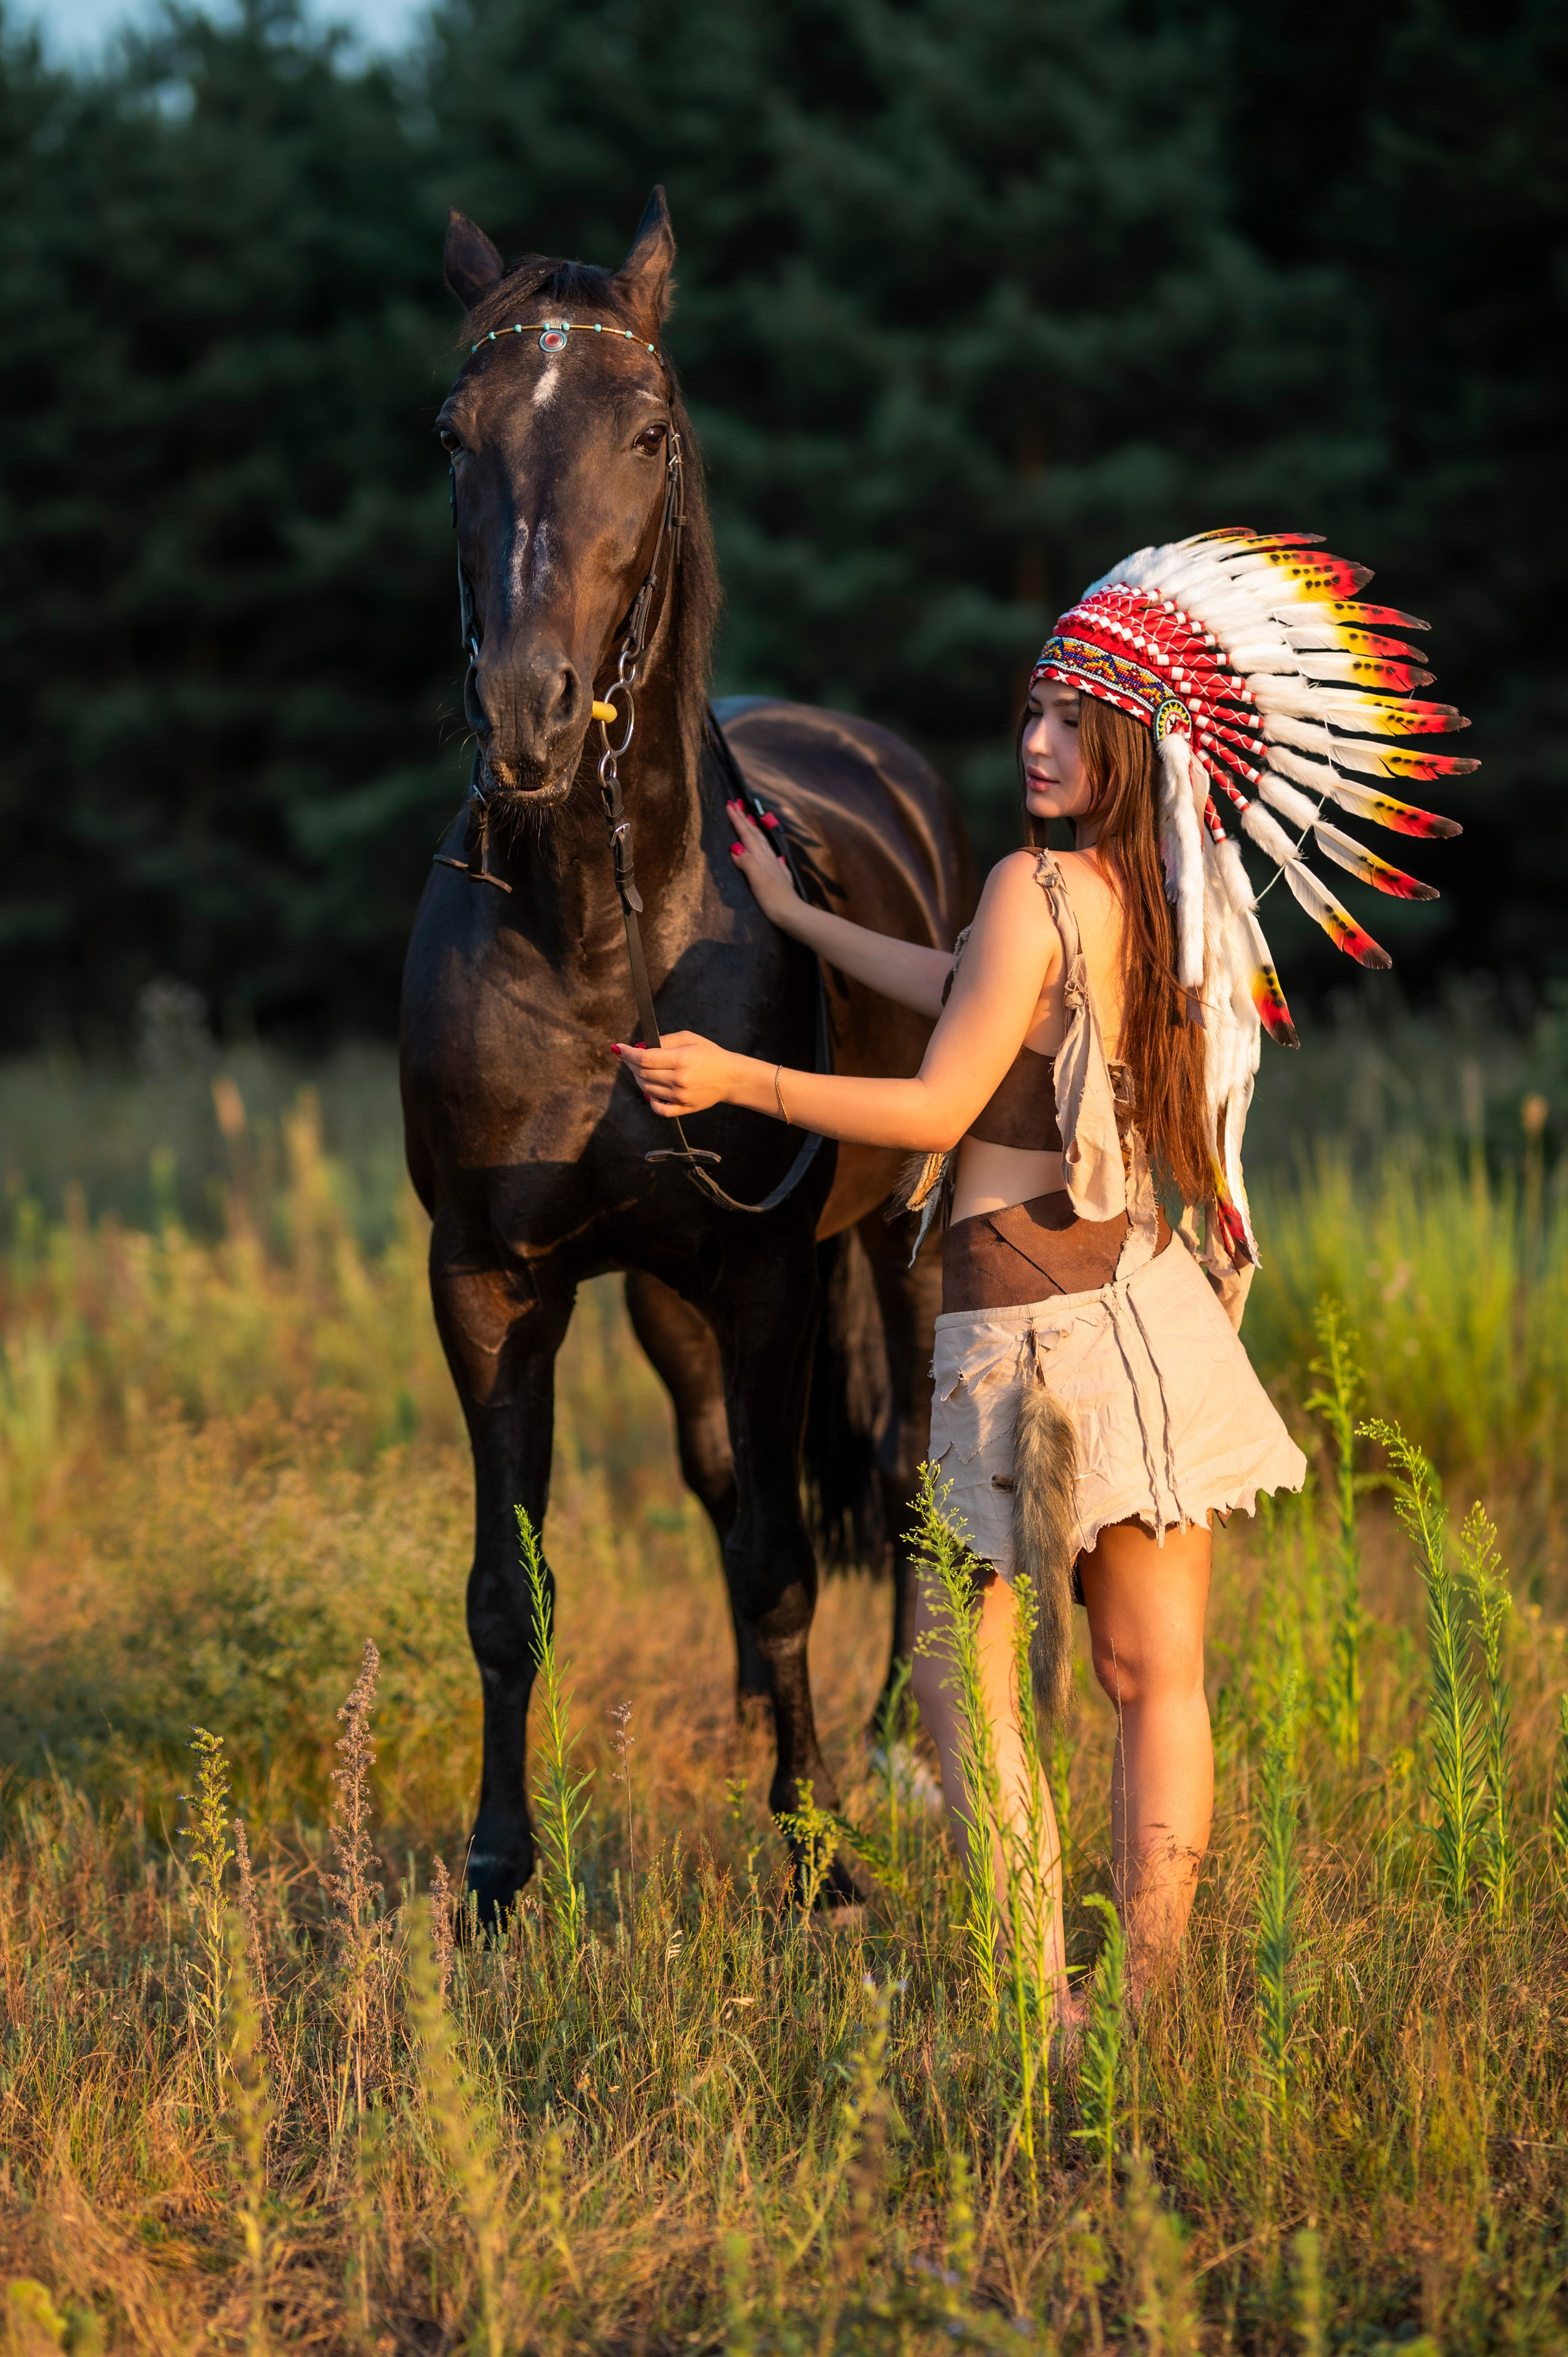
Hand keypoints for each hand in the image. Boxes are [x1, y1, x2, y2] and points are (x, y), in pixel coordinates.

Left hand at [616, 1031, 737, 1117]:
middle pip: (642, 1073)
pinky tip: (652, 1090)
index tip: (618, 1048)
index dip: (627, 1053)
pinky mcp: (684, 1108)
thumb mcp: (688, 1038)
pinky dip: (651, 1100)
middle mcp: (679, 1080)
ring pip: (647, 1089)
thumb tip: (638, 1047)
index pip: (644, 1058)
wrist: (731, 1077)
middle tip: (628, 1056)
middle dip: (630, 1063)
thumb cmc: (710, 1054)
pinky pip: (659, 1108)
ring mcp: (681, 1097)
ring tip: (642, 1069)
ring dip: (639, 1078)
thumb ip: (662, 1040)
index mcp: (681, 1059)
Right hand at [726, 800, 800, 928]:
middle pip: (755, 836)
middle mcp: (769, 860)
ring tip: (750, 822)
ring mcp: (776, 868)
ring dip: (755, 831)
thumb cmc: (774, 900)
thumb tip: (735, 847)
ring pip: (763, 844)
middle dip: (745, 820)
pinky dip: (766, 851)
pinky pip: (771, 858)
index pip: (747, 836)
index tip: (730, 806)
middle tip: (736, 806)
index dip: (738, 821)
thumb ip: (747, 863)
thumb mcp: (758, 881)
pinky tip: (772, 854)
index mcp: (762, 859)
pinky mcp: (779, 878)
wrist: (794, 916)